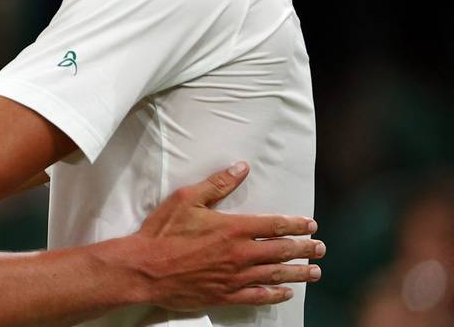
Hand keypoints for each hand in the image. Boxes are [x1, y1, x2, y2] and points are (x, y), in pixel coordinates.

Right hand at [128, 161, 323, 309]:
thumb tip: (241, 168)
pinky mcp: (226, 295)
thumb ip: (217, 184)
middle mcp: (240, 254)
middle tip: (320, 249)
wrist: (144, 269)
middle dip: (305, 249)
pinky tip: (285, 293)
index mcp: (233, 229)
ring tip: (314, 272)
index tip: (311, 225)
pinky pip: (258, 296)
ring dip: (298, 273)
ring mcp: (235, 277)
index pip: (274, 226)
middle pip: (282, 251)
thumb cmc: (162, 233)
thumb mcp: (186, 199)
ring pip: (275, 275)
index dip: (296, 224)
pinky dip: (275, 295)